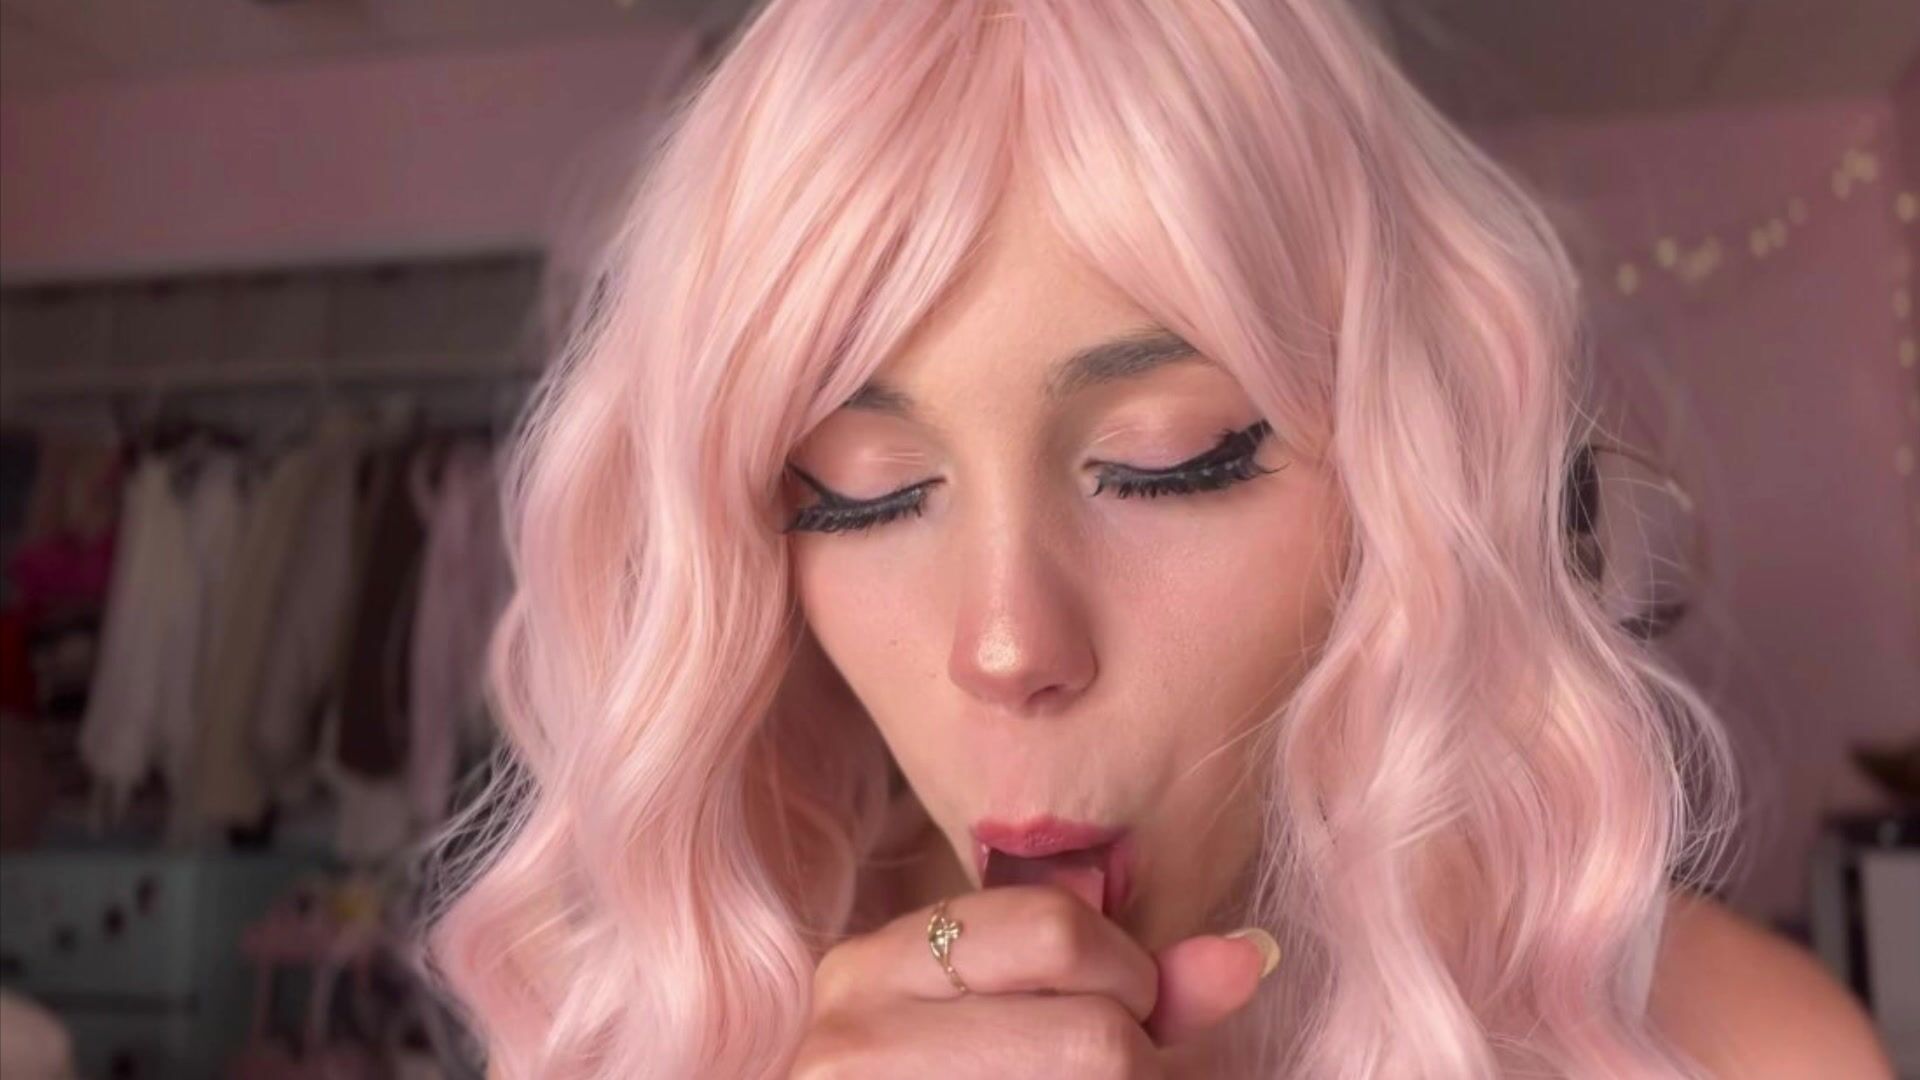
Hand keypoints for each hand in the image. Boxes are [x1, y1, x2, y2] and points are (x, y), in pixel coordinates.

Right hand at [789, 884, 1274, 1078]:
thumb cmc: (945, 1075)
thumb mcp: (1009, 1014)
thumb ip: (1132, 984)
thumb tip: (1249, 956)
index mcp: (875, 966)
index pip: (1053, 930)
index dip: (1124, 975)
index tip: (1115, 1009)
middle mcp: (857, 1037)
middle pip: (1093, 1038)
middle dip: (1132, 1059)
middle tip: (1104, 1074)